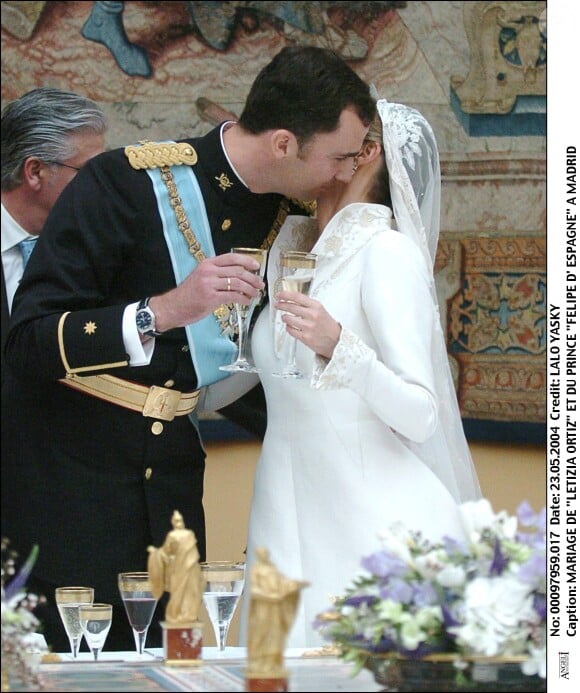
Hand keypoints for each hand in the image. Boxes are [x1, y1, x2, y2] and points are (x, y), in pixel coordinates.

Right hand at [150, 253, 264, 331]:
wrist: (173, 307)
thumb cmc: (188, 294)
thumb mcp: (201, 277)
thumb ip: (216, 273)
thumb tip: (238, 275)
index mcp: (207, 264)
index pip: (231, 257)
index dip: (247, 260)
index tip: (256, 266)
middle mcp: (209, 271)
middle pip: (238, 271)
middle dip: (253, 278)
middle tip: (260, 284)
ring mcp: (209, 284)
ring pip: (237, 283)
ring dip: (250, 289)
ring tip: (255, 294)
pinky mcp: (211, 298)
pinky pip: (233, 296)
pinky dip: (243, 299)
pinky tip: (247, 301)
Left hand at [274, 291, 340, 359]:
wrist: (336, 341)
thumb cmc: (328, 326)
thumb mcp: (321, 310)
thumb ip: (308, 305)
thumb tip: (292, 300)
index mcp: (317, 306)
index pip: (297, 297)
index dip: (285, 295)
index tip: (279, 295)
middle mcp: (312, 315)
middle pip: (290, 307)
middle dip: (281, 305)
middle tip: (277, 304)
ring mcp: (308, 327)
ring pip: (288, 318)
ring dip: (284, 317)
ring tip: (285, 317)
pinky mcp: (305, 337)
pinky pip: (290, 330)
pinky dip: (288, 327)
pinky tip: (290, 326)